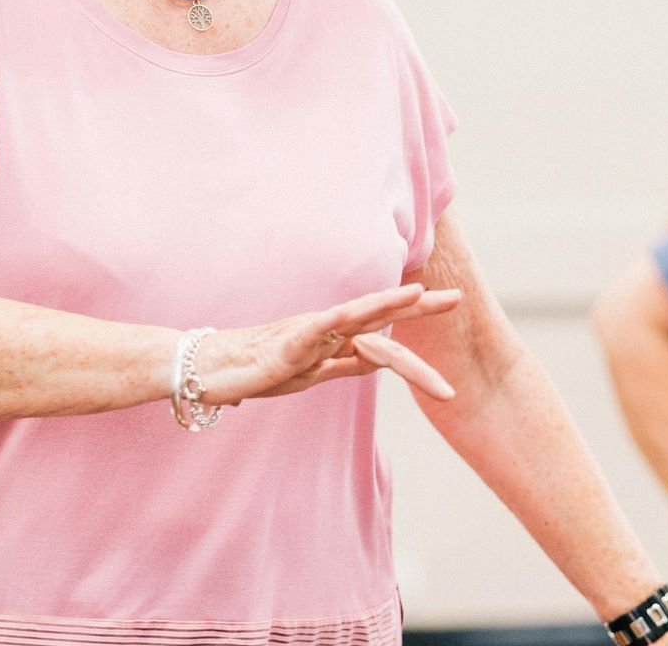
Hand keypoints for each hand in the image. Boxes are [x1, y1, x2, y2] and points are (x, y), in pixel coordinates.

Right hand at [197, 283, 462, 406]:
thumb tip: (378, 360)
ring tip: (420, 294)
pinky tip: (359, 314)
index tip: (452, 301)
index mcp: (335, 339)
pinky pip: (317, 330)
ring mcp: (308, 333)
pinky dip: (339, 321)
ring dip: (388, 305)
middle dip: (419, 308)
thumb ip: (344, 364)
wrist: (209, 370)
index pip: (385, 327)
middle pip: (381, 316)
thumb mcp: (312, 373)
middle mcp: (326, 329)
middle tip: (458, 297)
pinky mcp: (287, 344)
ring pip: (355, 317)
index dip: (418, 314)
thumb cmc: (258, 370)